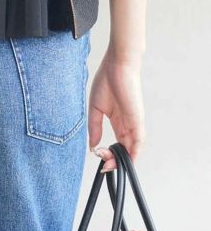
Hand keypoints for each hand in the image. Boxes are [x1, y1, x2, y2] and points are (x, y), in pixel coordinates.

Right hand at [87, 46, 144, 172]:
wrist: (117, 65)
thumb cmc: (106, 80)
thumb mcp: (95, 107)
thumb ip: (94, 126)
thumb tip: (92, 145)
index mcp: (116, 121)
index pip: (115, 145)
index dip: (107, 155)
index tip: (96, 156)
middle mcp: (126, 125)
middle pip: (124, 151)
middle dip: (114, 162)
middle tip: (103, 165)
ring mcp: (133, 124)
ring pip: (132, 150)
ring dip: (122, 160)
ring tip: (109, 163)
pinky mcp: (138, 120)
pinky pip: (139, 142)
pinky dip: (133, 153)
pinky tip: (124, 159)